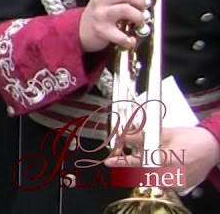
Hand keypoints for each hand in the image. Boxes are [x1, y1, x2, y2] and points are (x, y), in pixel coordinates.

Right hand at [78, 0, 156, 53]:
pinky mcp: (101, 30)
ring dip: (139, 18)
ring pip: (127, 10)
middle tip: (142, 12)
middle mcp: (101, 0)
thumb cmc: (99, 15)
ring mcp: (101, 15)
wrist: (79, 30)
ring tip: (138, 24)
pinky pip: (121, 35)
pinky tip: (131, 40)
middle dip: (141, 3)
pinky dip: (130, 40)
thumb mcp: (113, 0)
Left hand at [105, 125, 219, 193]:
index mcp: (163, 160)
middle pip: (141, 173)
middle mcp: (169, 174)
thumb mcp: (162, 133)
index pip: (136, 163)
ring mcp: (175, 182)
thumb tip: (122, 135)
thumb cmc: (190, 138)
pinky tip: (163, 163)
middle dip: (132, 165)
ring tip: (154, 156)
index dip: (121, 162)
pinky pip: (163, 182)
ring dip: (146, 169)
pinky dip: (158, 173)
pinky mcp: (181, 186)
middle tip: (127, 156)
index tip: (109, 161)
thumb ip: (140, 136)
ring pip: (152, 178)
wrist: (212, 147)